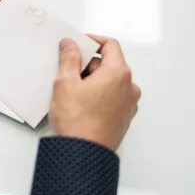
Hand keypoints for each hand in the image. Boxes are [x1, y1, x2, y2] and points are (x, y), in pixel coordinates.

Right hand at [49, 35, 140, 150]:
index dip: (92, 41)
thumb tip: (70, 44)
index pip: (110, 45)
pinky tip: (79, 104)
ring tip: (71, 91)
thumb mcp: (65, 82)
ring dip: (92, 80)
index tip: (77, 44)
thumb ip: (69, 58)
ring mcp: (128, 103)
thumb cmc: (78, 121)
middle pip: (109, 63)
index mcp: (119, 73)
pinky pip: (111, 96)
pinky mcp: (123, 117)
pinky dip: (97, 94)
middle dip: (87, 64)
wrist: (84, 154)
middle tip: (67, 71)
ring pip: (109, 81)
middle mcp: (129, 87)